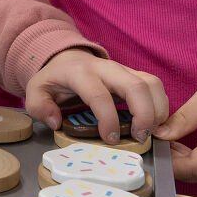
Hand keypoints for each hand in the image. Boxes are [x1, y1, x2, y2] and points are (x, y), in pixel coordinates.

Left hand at [24, 49, 168, 143]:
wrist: (66, 58)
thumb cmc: (54, 79)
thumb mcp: (36, 90)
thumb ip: (39, 106)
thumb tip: (56, 122)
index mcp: (80, 73)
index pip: (99, 95)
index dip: (107, 119)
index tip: (110, 139)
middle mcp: (106, 68)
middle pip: (135, 86)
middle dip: (144, 114)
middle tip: (140, 137)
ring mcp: (124, 69)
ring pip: (151, 83)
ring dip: (157, 109)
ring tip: (149, 132)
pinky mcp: (135, 74)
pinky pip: (155, 86)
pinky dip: (161, 105)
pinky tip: (154, 124)